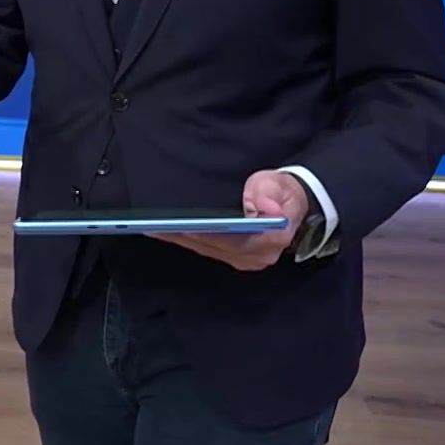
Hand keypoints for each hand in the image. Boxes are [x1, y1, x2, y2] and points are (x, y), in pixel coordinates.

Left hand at [149, 170, 307, 271]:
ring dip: (180, 239)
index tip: (179, 225)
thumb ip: (269, 192)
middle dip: (182, 235)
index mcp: (271, 240)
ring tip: (152, 227)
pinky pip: (207, 250)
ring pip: (206, 250)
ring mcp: (246, 261)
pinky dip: (188, 240)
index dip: (204, 232)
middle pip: (212, 246)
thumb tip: (265, 209)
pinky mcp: (236, 258)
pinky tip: (167, 231)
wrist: (291, 203)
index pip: (231, 239)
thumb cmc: (283, 191)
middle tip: (153, 224)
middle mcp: (257, 257)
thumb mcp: (279, 184)